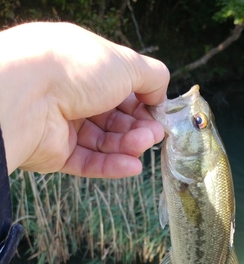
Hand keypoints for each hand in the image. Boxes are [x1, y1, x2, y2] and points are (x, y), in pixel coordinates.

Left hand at [0, 22, 169, 176]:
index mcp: (84, 66)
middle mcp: (72, 93)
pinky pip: (88, 162)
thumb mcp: (125, 63)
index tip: (159, 111)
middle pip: (114, 117)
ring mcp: (62, 124)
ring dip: (128, 145)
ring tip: (142, 146)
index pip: (121, 88)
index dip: (142, 101)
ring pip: (103, 141)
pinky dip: (112, 166)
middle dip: (138, 127)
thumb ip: (151, 77)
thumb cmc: (74, 70)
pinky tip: (132, 166)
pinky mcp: (56, 153)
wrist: (27, 96)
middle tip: (153, 134)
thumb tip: (160, 95)